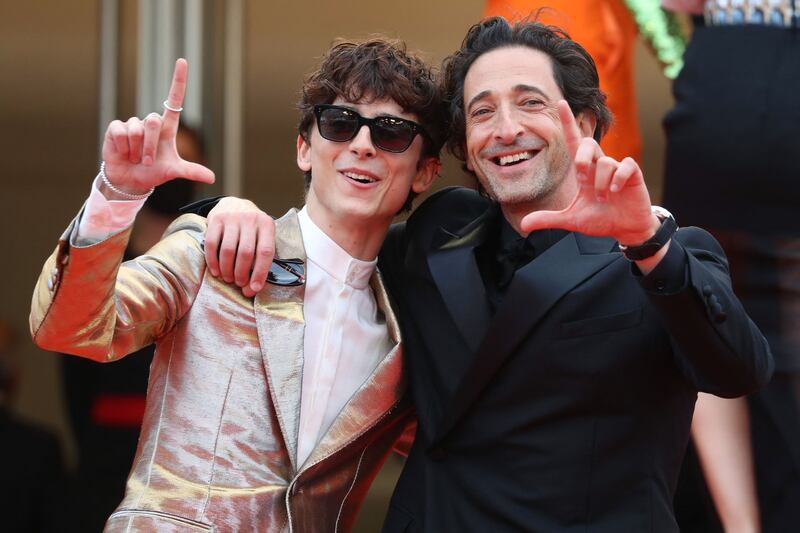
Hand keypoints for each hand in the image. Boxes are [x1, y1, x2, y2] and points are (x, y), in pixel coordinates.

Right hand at [101, 58, 213, 195]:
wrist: (130, 180)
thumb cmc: (153, 172)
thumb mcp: (173, 171)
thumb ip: (191, 171)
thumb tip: (212, 178)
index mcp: (166, 128)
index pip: (174, 100)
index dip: (178, 80)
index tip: (182, 61)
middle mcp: (150, 122)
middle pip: (153, 122)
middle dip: (150, 147)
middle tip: (147, 161)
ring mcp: (132, 124)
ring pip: (137, 130)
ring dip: (136, 150)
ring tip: (134, 157)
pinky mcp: (116, 128)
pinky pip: (121, 133)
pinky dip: (123, 148)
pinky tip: (123, 153)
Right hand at [205, 197, 274, 296]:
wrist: (235, 204)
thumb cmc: (251, 228)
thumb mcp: (262, 236)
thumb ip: (260, 259)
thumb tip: (252, 289)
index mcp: (267, 224)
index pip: (266, 252)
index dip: (260, 273)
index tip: (255, 288)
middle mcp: (250, 219)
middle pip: (246, 253)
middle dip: (242, 273)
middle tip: (239, 283)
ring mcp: (232, 217)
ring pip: (228, 250)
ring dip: (227, 269)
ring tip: (227, 278)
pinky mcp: (216, 219)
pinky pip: (212, 244)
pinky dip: (213, 261)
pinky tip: (216, 271)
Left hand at [520, 100, 657, 245]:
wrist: (626, 229)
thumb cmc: (600, 218)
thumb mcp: (571, 220)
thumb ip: (549, 219)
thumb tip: (524, 225)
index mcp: (584, 171)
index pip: (573, 141)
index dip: (568, 123)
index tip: (560, 103)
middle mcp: (599, 165)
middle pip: (587, 143)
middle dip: (582, 160)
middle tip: (583, 182)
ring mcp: (616, 168)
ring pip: (605, 161)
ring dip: (600, 184)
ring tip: (603, 199)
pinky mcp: (633, 173)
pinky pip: (624, 166)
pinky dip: (617, 180)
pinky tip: (616, 192)